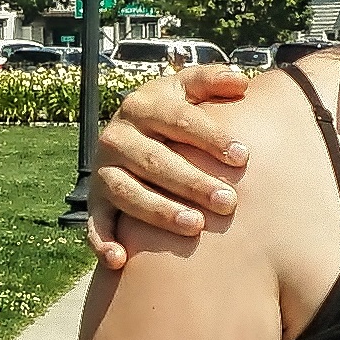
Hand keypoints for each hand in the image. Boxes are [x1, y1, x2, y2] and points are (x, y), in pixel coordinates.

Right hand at [85, 65, 255, 270]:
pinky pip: (96, 222)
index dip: (210, 138)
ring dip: (160, 211)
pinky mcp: (96, 200)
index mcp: (142, 105)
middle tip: (228, 202)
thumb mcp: (185, 90)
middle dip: (192, 183)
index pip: (179, 121)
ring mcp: (104, 170)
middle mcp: (117, 137)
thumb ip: (211, 80)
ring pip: (129, 193)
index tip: (243, 157)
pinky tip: (120, 259)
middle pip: (156, 162)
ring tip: (195, 225)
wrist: (131, 133)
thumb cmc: (171, 114)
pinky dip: (102, 241)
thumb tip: (241, 82)